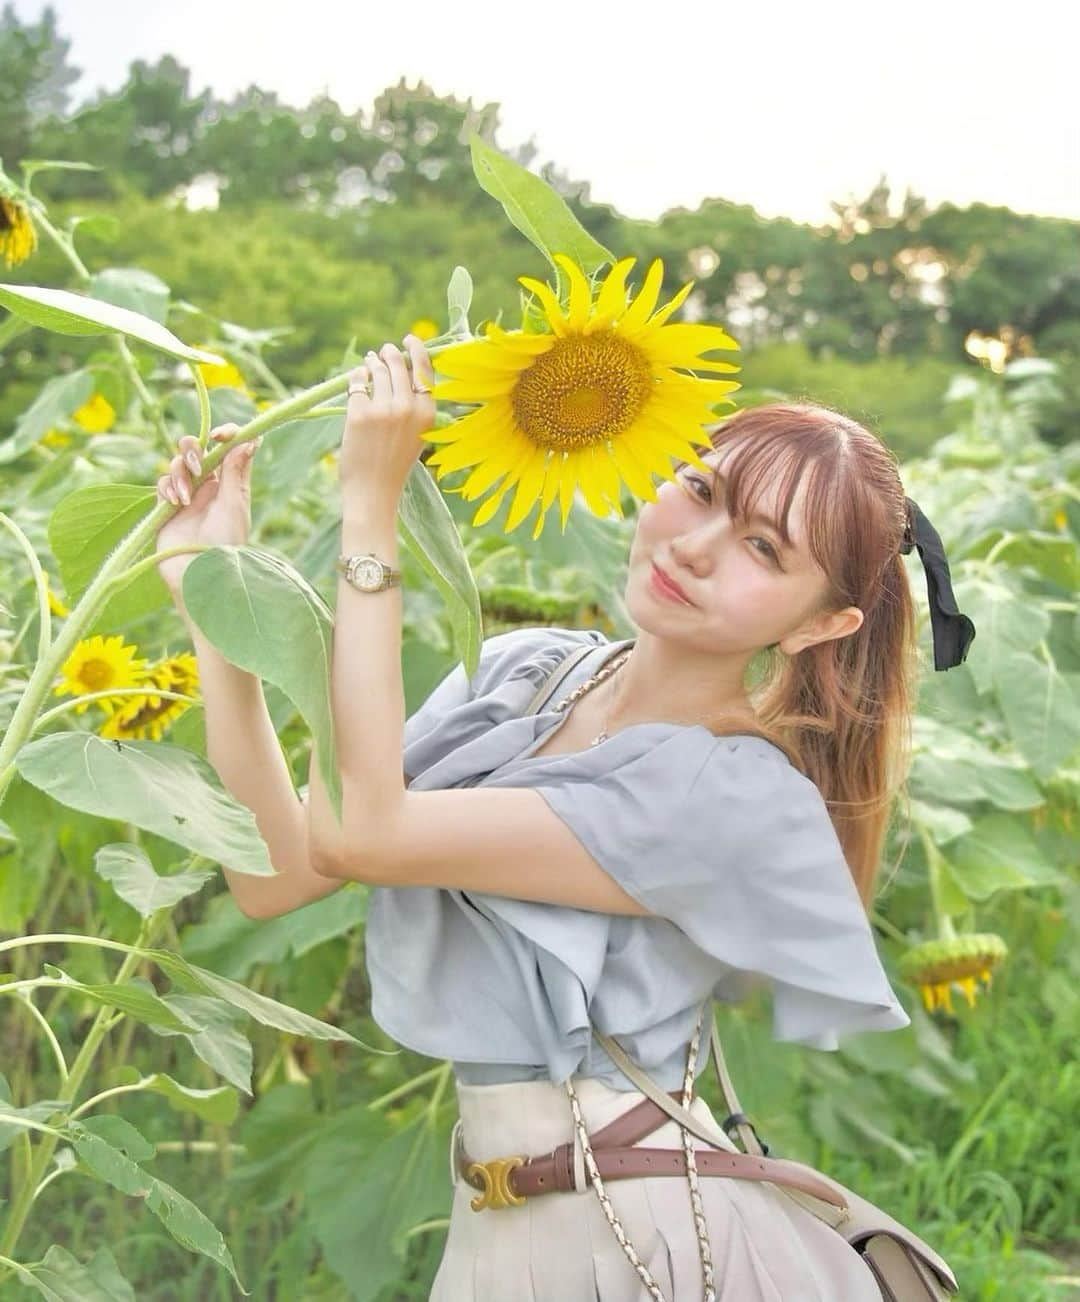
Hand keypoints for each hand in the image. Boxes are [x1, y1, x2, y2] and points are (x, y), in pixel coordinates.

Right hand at [153, 424, 260, 599]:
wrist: (200, 572)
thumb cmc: (225, 542)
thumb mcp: (234, 504)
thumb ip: (236, 471)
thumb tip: (251, 439)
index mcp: (230, 483)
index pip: (228, 447)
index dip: (225, 434)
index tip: (221, 434)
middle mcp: (209, 486)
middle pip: (197, 449)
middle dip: (193, 449)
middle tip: (199, 468)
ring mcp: (187, 495)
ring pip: (176, 463)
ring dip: (180, 473)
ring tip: (186, 498)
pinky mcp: (167, 506)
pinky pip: (162, 483)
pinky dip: (168, 488)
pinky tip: (176, 504)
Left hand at [339, 333, 435, 504]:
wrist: (374, 493)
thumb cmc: (394, 466)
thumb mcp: (416, 435)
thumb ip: (414, 406)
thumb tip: (401, 368)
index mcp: (427, 414)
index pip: (425, 371)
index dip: (417, 350)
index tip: (409, 339)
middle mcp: (408, 408)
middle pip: (399, 365)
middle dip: (390, 354)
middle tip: (384, 351)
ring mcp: (383, 410)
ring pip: (377, 371)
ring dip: (372, 363)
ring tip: (369, 363)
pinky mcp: (359, 414)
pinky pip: (357, 382)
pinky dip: (356, 377)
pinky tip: (357, 378)